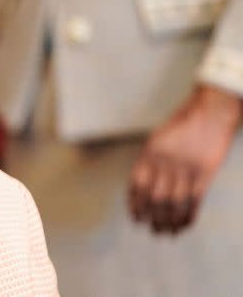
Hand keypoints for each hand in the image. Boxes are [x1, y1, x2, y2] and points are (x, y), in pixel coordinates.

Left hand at [129, 85, 241, 233]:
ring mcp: (185, 169)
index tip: (136, 218)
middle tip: (152, 230)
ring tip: (166, 233)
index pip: (137, 185)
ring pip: (173, 203)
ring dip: (169, 221)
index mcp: (149, 153)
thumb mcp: (158, 139)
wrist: (210, 113)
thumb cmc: (183, 123)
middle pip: (155, 198)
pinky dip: (188, 216)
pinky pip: (194, 201)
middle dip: (152, 217)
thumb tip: (146, 187)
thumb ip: (151, 161)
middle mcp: (165, 163)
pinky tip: (184, 226)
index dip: (135, 204)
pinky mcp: (205, 174)